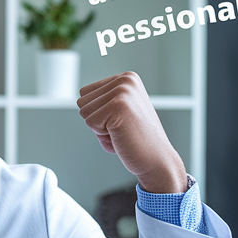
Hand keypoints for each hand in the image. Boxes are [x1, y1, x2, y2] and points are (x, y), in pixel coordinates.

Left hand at [77, 71, 187, 193]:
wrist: (157, 160)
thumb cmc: (134, 141)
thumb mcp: (118, 113)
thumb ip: (100, 103)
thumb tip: (80, 99)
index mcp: (126, 78)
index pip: (85, 93)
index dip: (97, 114)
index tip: (120, 121)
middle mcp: (126, 80)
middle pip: (83, 101)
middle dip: (97, 120)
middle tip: (121, 129)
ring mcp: (123, 91)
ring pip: (84, 111)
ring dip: (99, 128)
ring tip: (122, 132)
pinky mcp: (119, 106)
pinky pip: (90, 123)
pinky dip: (102, 136)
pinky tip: (122, 136)